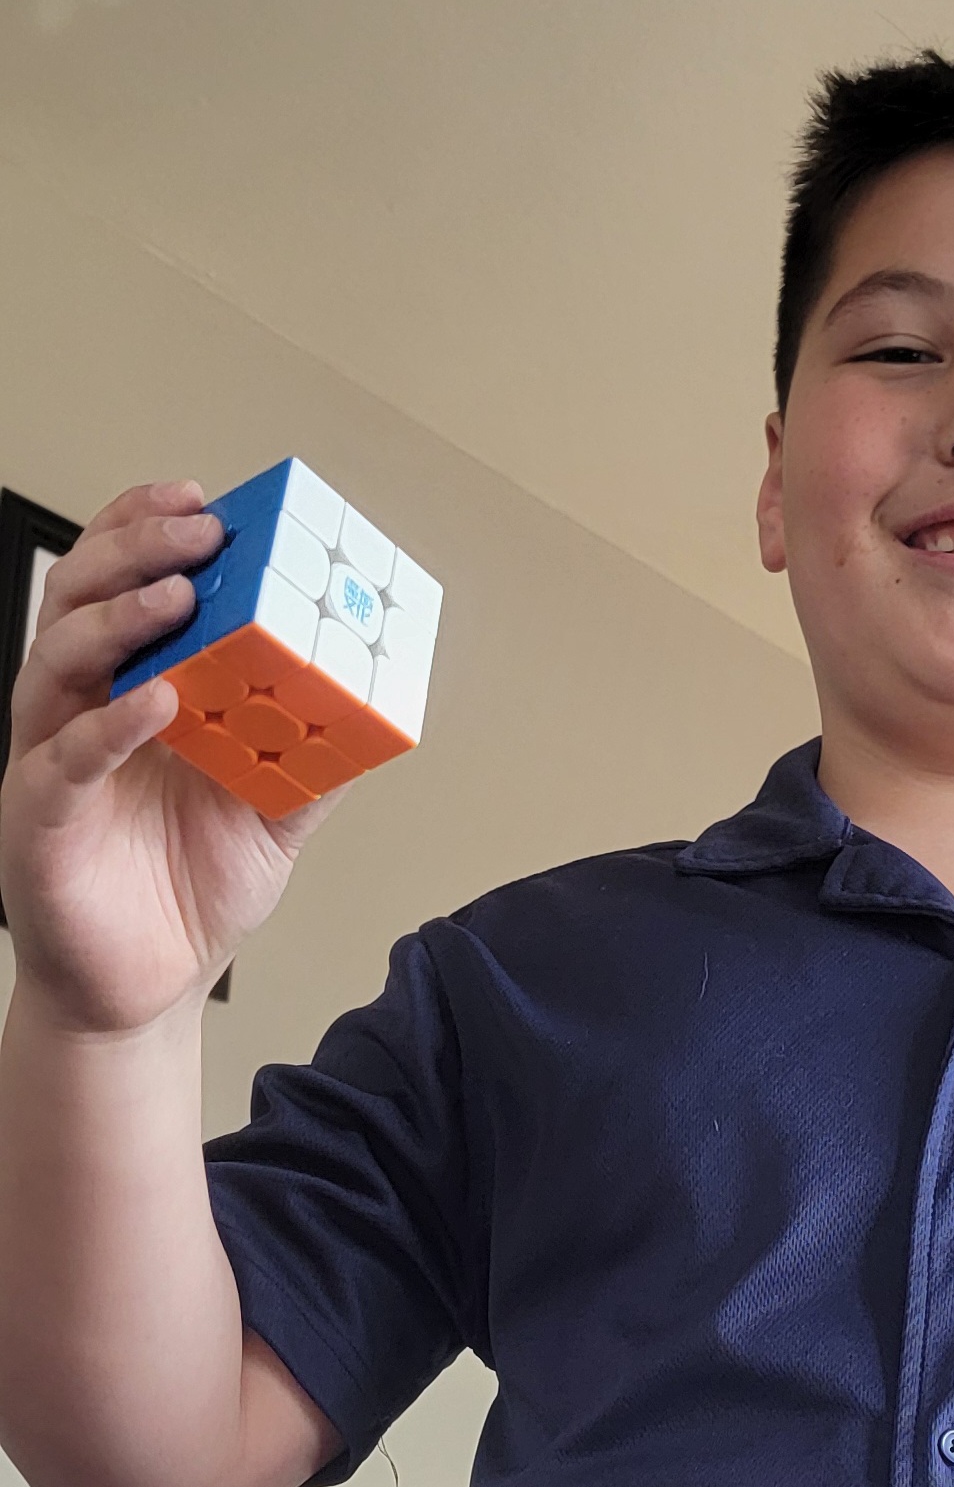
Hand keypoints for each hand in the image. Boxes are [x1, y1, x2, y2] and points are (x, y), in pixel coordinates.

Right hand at [0, 481, 340, 1033]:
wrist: (148, 987)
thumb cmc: (194, 887)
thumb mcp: (279, 808)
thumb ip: (317, 751)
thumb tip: (381, 699)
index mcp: (137, 690)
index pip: (126, 588)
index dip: (148, 533)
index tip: (202, 499)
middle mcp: (85, 710)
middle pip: (82, 601)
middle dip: (134, 551)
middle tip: (196, 529)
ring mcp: (55, 759)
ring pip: (58, 661)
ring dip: (118, 619)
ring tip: (176, 595)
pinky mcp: (39, 820)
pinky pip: (63, 761)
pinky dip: (108, 726)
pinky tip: (155, 702)